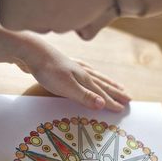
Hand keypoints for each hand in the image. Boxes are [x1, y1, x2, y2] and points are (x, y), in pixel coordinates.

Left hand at [15, 32, 130, 111]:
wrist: (33, 53)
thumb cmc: (48, 71)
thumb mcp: (66, 87)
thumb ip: (84, 96)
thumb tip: (103, 104)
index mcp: (84, 79)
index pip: (102, 93)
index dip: (112, 101)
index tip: (123, 107)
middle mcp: (82, 72)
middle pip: (103, 84)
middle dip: (115, 92)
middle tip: (128, 97)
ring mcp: (75, 67)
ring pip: (96, 76)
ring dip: (108, 82)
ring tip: (117, 85)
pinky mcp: (66, 65)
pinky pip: (86, 70)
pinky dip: (93, 73)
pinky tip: (90, 72)